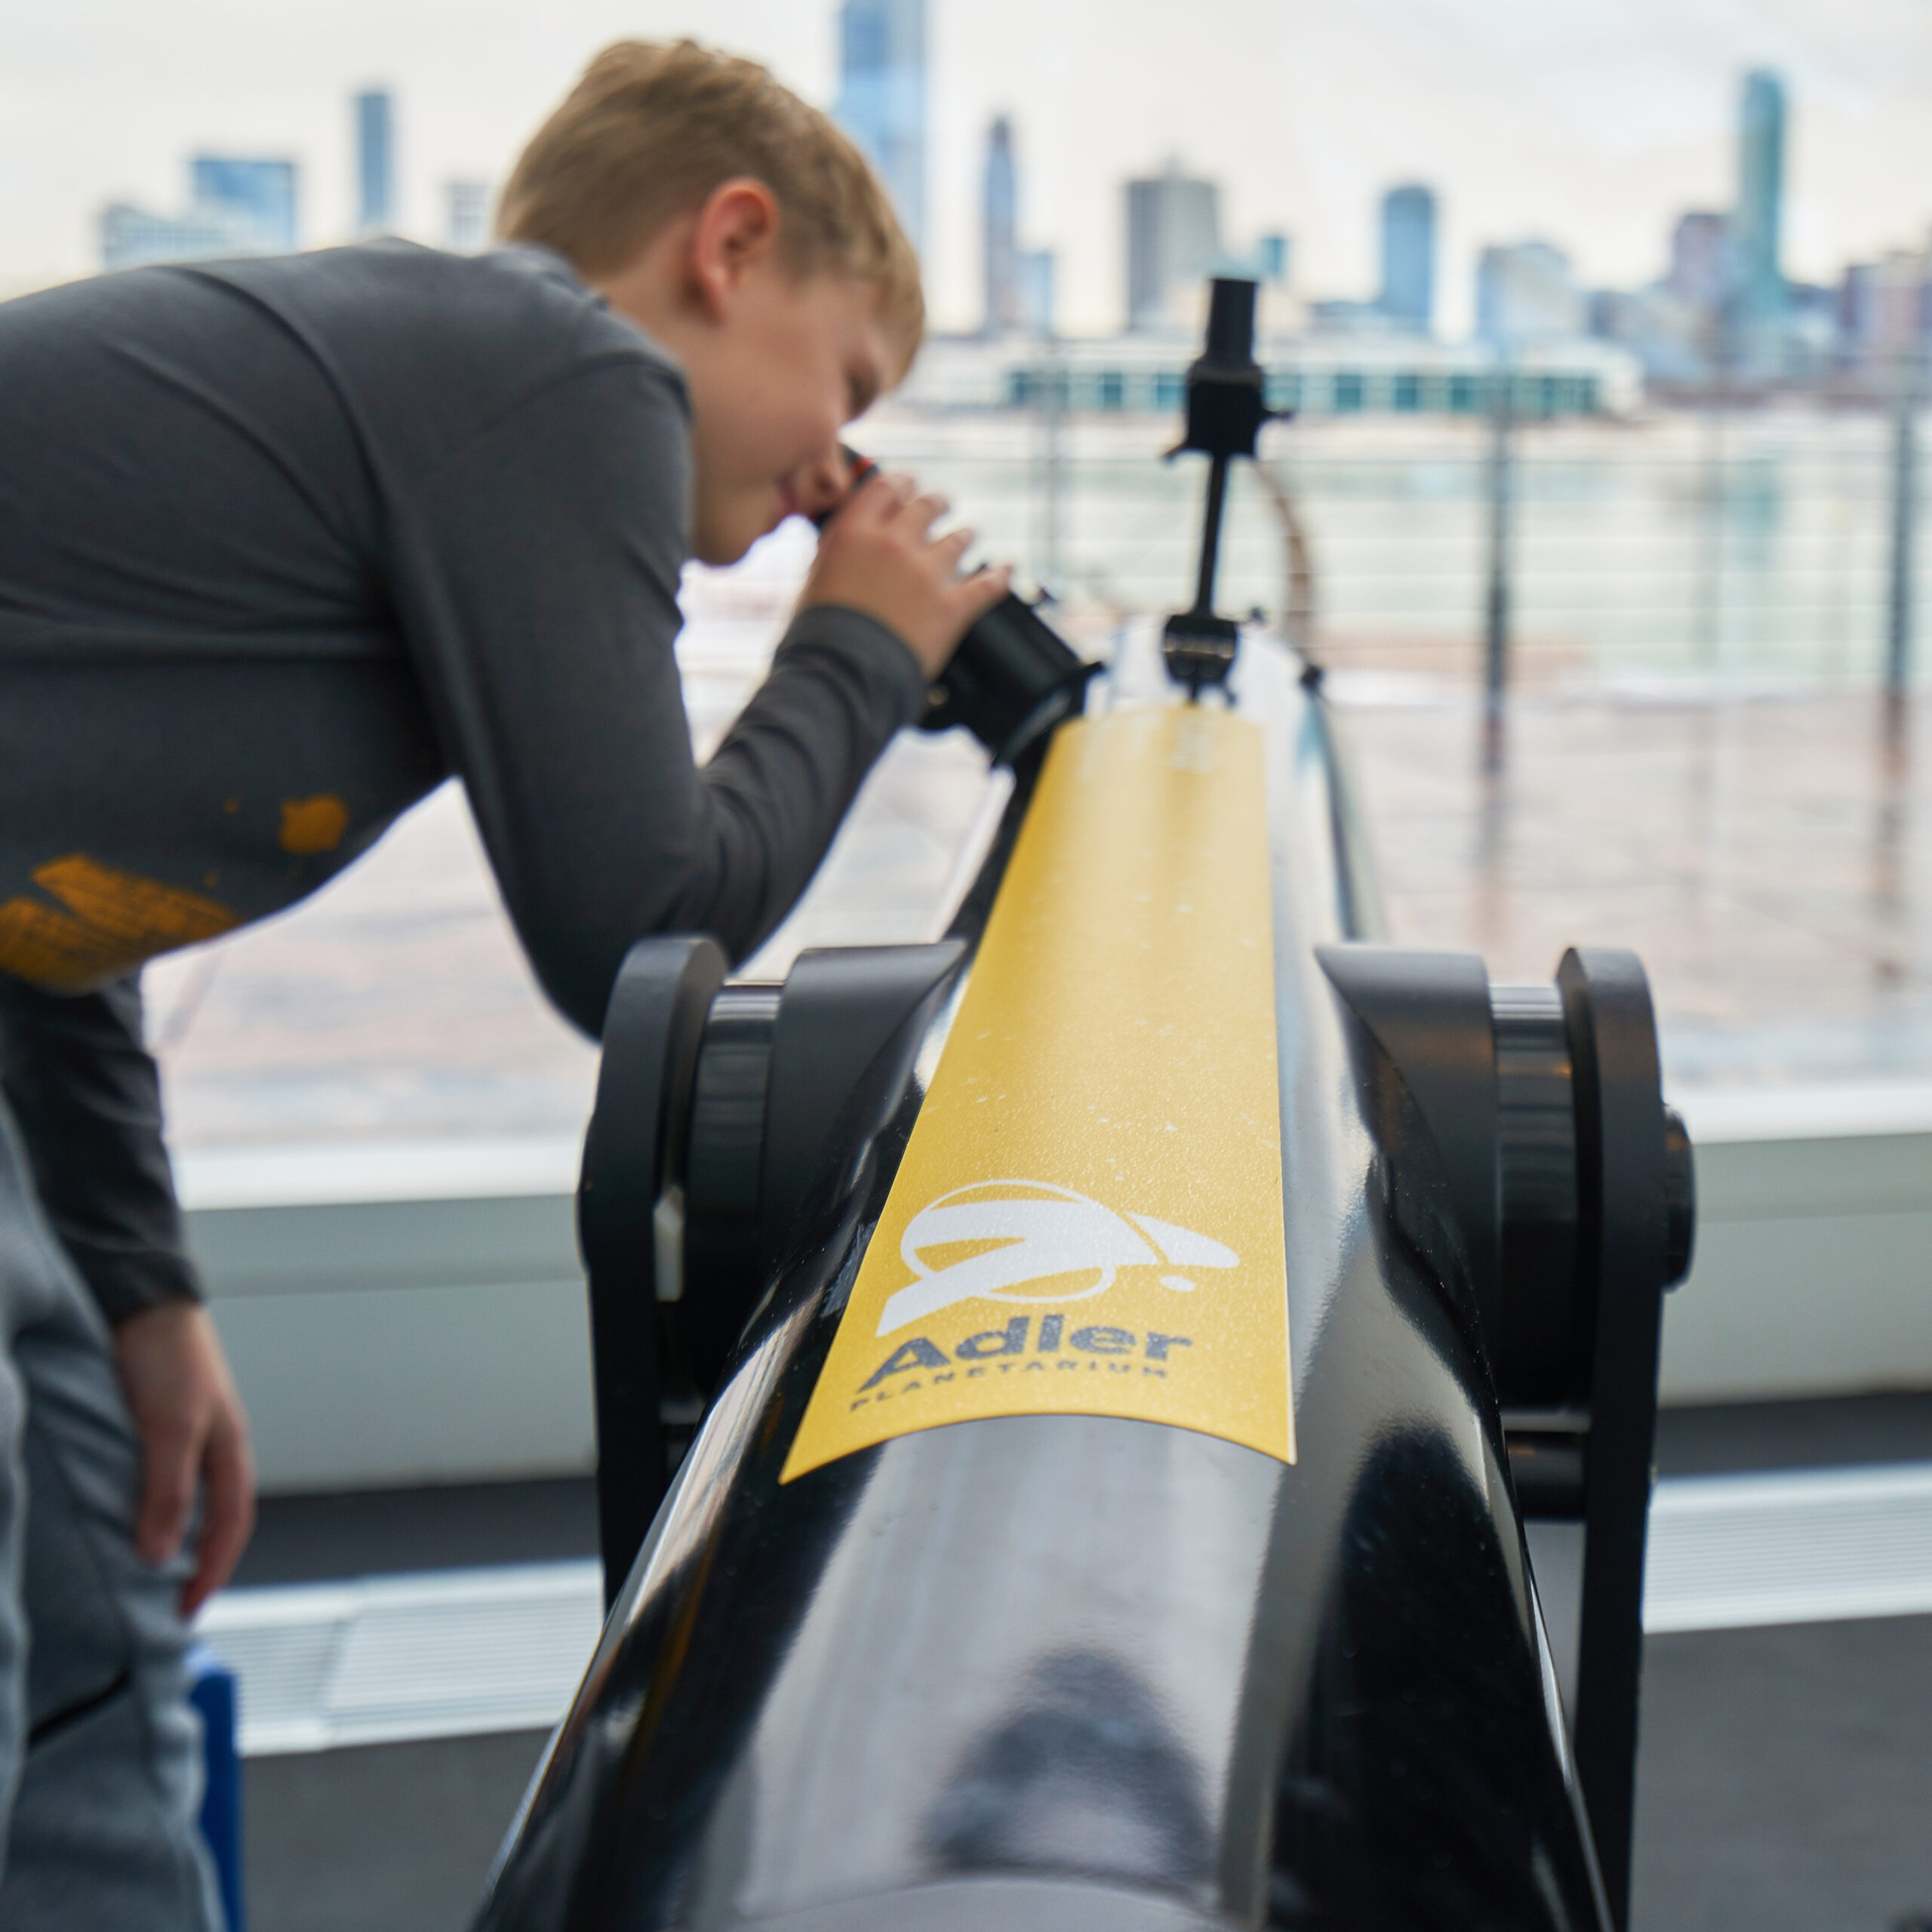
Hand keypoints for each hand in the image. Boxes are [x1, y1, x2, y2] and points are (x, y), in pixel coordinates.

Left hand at [112, 1301, 255, 1617]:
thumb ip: (168, 1491)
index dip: (213, 1572)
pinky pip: (166, 1481)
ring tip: (155, 1574)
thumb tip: (162, 1557)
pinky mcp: (160, 1424)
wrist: (146, 1299)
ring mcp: (190, 1435)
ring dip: (182, 1539)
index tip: (187, 1613)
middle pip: (219, 1519)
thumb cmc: (169, 1356)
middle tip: (175, 1606)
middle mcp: (215, 1447)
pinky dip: (158, 1511)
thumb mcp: (170, 1428)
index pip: (231, 1527)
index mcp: (230, 1449)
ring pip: (194, 1501)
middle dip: (204, 1564)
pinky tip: (133, 1519)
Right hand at [799, 471, 1011, 677]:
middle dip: (937, 502)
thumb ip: (836, 548)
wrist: (842, 674)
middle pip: (928, 505)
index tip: (909, 483)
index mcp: (857, 533)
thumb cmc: (820, 633)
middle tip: (942, 504)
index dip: (902, 483)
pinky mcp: (952, 607)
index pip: (887, 487)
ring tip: (969, 535)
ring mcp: (927, 575)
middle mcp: (895, 545)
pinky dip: (1000, 576)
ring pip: (960, 539)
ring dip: (966, 534)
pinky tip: (1007, 569)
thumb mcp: (814, 578)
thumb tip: (851, 531)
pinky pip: (987, 585)